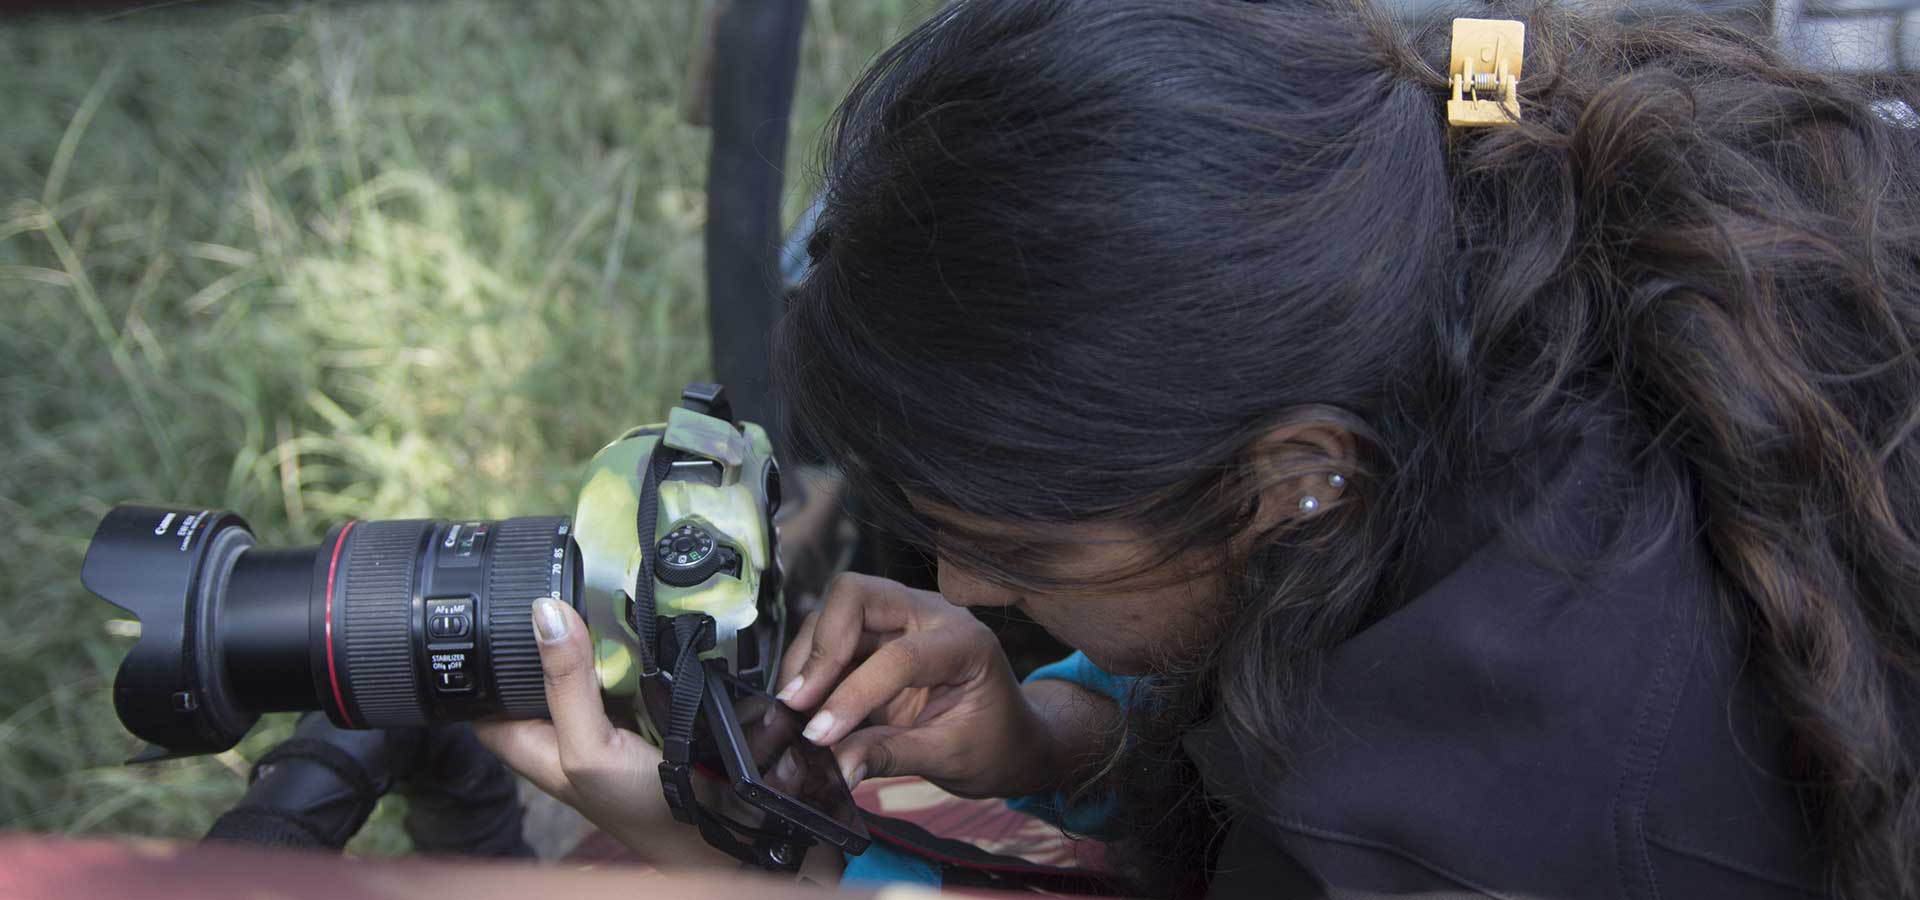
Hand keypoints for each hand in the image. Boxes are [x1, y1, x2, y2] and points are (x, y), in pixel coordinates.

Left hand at [474, 598, 731, 868]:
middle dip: (548, 627)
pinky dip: (629, 644)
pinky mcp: (629, 704)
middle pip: (533, 659)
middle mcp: (553, 721)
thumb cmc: (637, 807)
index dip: (485, 643)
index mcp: (521, 737)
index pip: (480, 680)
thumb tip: (546, 612)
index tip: (503, 599)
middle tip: (562, 582)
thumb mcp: (589, 748)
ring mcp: (592, 710)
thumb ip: (565, 684)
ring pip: (579, 655)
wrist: (710, 824)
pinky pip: (620, 662)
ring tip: (602, 593)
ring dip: (593, 632)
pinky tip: (637, 624)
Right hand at [774, 573, 1058, 797]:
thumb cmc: (993, 744)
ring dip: (806, 658)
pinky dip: (808, 667)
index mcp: (964, 642)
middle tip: (797, 703)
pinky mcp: (876, 634)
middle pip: (855, 595)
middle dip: (820, 646)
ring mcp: (901, 617)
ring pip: (833, 611)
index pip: (900, 655)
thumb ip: (892, 756)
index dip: (853, 695)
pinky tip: (802, 704)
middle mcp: (930, 614)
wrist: (1011, 738)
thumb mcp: (950, 757)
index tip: (819, 735)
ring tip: (795, 711)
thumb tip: (836, 768)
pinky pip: (829, 635)